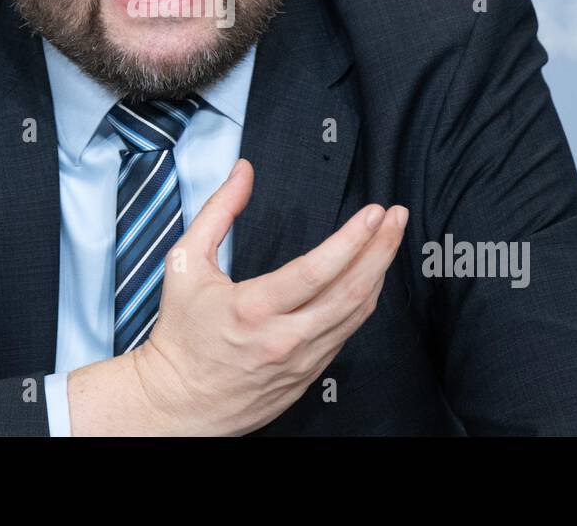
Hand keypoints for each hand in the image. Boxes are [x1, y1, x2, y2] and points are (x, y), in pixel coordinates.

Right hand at [130, 158, 407, 434]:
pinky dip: (363, 302)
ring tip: (391, 240)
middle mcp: (284, 338)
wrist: (179, 403)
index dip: (353, 239)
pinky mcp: (308, 375)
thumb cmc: (180, 334)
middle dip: (381, 249)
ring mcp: (301, 360)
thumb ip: (218, 212)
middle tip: (397, 218)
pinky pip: (347, 333)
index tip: (374, 213)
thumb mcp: (185, 263)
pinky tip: (369, 277)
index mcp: (253, 309)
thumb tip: (243, 172)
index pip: (317, 270)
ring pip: (356, 314)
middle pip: (350, 291)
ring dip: (379, 273)